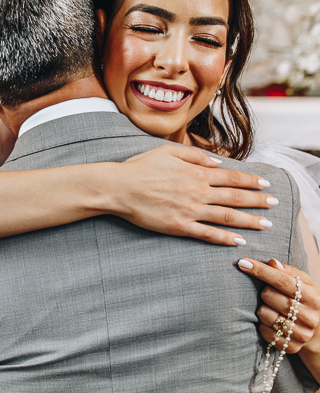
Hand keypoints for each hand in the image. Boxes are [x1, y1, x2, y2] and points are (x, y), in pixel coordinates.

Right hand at [115, 145, 275, 245]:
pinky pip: (207, 234)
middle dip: (257, 200)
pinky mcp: (179, 226)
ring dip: (249, 221)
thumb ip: (195, 156)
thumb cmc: (139, 168)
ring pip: (227, 217)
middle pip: (235, 197)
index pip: (232, 177)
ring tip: (265, 224)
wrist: (118, 188)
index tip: (266, 183)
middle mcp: (197, 192)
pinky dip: (225, 238)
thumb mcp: (167, 152)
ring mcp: (189, 210)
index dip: (251, 180)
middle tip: (274, 204)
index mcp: (196, 173)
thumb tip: (217, 162)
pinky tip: (239, 241)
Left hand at [237, 258, 319, 353]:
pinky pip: (264, 332)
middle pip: (270, 296)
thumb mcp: (303, 284)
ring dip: (262, 309)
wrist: (317, 332)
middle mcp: (309, 316)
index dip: (261, 270)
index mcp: (313, 297)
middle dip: (264, 292)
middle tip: (269, 294)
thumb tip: (272, 262)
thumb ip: (288, 272)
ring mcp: (300, 333)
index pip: (283, 280)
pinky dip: (263, 325)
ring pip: (265, 314)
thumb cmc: (304, 301)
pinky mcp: (290, 346)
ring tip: (273, 309)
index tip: (243, 263)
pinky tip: (272, 323)